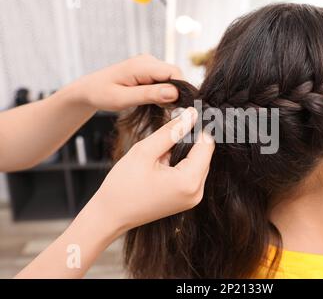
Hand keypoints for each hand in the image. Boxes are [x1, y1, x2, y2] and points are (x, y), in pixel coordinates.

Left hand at [70, 54, 180, 110]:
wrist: (88, 89)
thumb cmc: (101, 94)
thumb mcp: (123, 98)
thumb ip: (149, 94)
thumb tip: (174, 93)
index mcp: (142, 65)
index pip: (174, 72)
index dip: (180, 89)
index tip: (176, 107)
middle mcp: (148, 60)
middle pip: (175, 74)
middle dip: (176, 93)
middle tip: (164, 110)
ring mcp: (149, 64)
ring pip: (172, 78)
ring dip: (170, 94)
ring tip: (156, 107)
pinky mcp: (149, 71)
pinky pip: (165, 80)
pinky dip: (164, 93)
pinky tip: (153, 102)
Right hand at [90, 107, 214, 233]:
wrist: (110, 215)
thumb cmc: (122, 186)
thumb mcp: (145, 151)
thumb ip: (171, 131)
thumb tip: (191, 115)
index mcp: (188, 182)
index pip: (206, 144)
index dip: (198, 126)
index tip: (187, 113)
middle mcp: (196, 192)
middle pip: (204, 154)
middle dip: (190, 138)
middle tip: (170, 128)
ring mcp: (193, 198)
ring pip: (199, 162)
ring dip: (185, 150)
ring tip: (161, 149)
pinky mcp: (187, 200)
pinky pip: (192, 173)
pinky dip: (181, 162)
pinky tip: (163, 161)